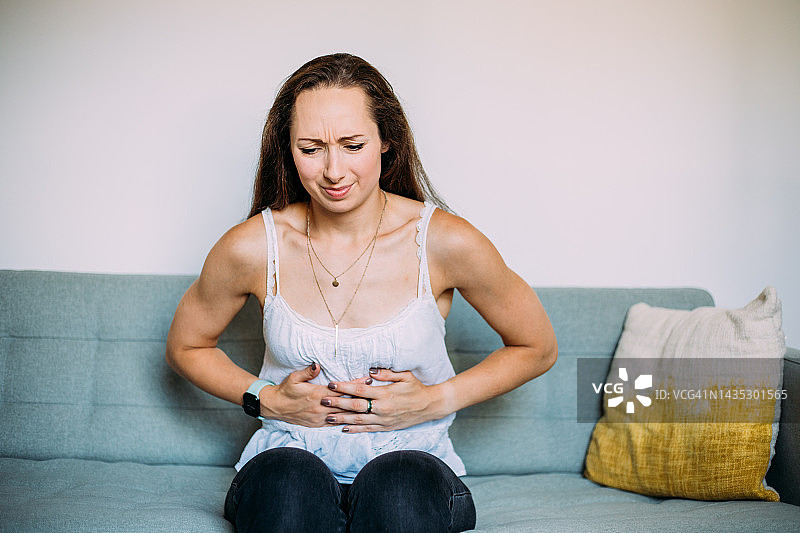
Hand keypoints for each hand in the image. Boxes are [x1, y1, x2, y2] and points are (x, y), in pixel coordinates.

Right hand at [259, 364, 373, 426]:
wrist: (274, 407)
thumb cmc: (285, 390)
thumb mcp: (294, 378)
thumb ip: (307, 372)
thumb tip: (318, 365)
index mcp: (316, 395)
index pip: (340, 390)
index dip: (355, 385)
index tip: (367, 379)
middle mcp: (320, 408)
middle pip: (345, 403)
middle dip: (362, 397)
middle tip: (376, 392)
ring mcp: (319, 418)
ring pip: (342, 415)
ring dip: (356, 410)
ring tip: (371, 405)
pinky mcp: (317, 425)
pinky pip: (334, 424)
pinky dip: (346, 421)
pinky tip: (356, 420)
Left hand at [321, 368, 444, 432]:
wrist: (429, 406)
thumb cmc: (417, 388)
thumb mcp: (405, 376)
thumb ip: (386, 373)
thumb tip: (370, 371)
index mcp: (385, 393)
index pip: (360, 390)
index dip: (344, 387)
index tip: (331, 384)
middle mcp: (382, 408)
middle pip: (356, 406)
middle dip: (338, 403)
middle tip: (323, 401)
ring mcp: (384, 419)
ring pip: (359, 420)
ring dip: (342, 419)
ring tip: (328, 417)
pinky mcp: (386, 427)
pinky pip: (368, 429)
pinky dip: (355, 430)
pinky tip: (344, 428)